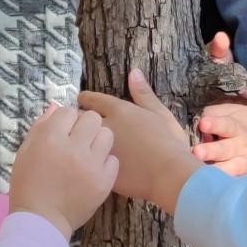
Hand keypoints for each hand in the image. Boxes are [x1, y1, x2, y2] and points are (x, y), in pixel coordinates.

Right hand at [8, 105, 119, 232]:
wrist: (41, 220)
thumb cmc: (28, 185)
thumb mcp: (25, 152)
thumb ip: (40, 127)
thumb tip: (56, 107)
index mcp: (50, 138)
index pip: (68, 111)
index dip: (66, 120)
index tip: (64, 130)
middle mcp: (72, 148)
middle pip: (92, 118)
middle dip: (85, 125)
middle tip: (79, 139)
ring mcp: (91, 165)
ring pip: (107, 135)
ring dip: (98, 140)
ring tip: (89, 153)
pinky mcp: (104, 181)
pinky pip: (113, 159)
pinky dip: (105, 163)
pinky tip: (94, 170)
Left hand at [76, 71, 202, 214]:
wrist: (168, 175)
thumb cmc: (169, 142)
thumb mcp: (160, 113)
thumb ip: (144, 94)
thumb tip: (134, 72)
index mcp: (119, 111)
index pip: (93, 99)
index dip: (85, 99)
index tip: (81, 100)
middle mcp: (105, 127)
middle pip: (80, 119)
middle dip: (78, 118)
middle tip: (78, 121)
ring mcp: (99, 149)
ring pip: (79, 140)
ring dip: (78, 139)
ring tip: (80, 141)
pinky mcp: (98, 169)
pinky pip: (86, 161)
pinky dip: (85, 160)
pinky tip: (88, 163)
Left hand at [197, 98, 246, 177]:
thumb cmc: (231, 124)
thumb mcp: (225, 112)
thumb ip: (211, 116)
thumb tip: (196, 125)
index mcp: (237, 127)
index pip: (226, 125)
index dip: (214, 124)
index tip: (202, 124)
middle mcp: (241, 146)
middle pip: (226, 149)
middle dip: (212, 151)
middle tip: (197, 152)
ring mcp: (243, 163)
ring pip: (231, 168)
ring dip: (216, 170)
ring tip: (200, 172)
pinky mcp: (242, 177)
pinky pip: (231, 182)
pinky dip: (221, 184)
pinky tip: (206, 185)